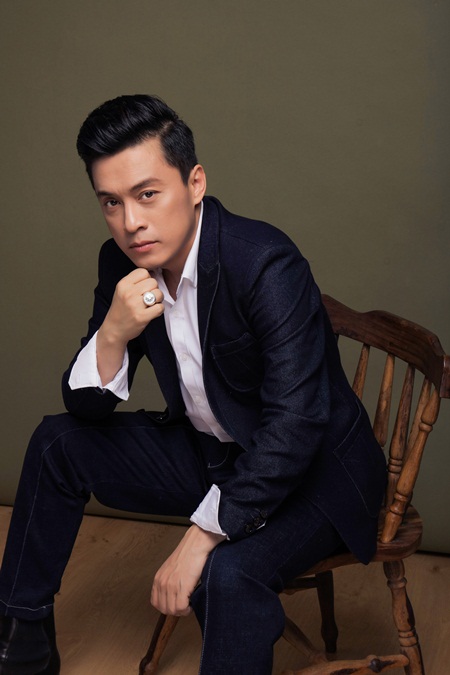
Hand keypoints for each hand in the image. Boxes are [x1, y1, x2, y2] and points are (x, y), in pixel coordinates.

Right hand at [97, 268, 163, 383]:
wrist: (114, 329)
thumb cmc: (121, 309)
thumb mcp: (122, 291)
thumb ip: (135, 282)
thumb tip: (155, 273)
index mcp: (123, 284)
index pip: (143, 272)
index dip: (147, 279)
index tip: (144, 287)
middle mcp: (128, 293)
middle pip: (153, 282)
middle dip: (154, 289)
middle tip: (148, 297)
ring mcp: (135, 305)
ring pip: (158, 294)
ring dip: (158, 299)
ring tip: (151, 304)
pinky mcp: (142, 317)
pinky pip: (160, 307)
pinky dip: (159, 310)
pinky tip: (152, 312)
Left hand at [151, 525, 225, 615]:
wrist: (196, 544)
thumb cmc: (188, 554)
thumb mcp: (171, 568)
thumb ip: (168, 581)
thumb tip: (172, 596)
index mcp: (158, 578)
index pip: (156, 603)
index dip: (167, 607)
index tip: (176, 604)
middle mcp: (162, 582)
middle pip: (164, 609)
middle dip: (175, 610)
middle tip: (185, 604)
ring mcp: (170, 585)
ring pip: (172, 610)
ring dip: (182, 610)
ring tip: (189, 603)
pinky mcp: (181, 587)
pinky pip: (181, 608)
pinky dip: (187, 609)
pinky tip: (192, 602)